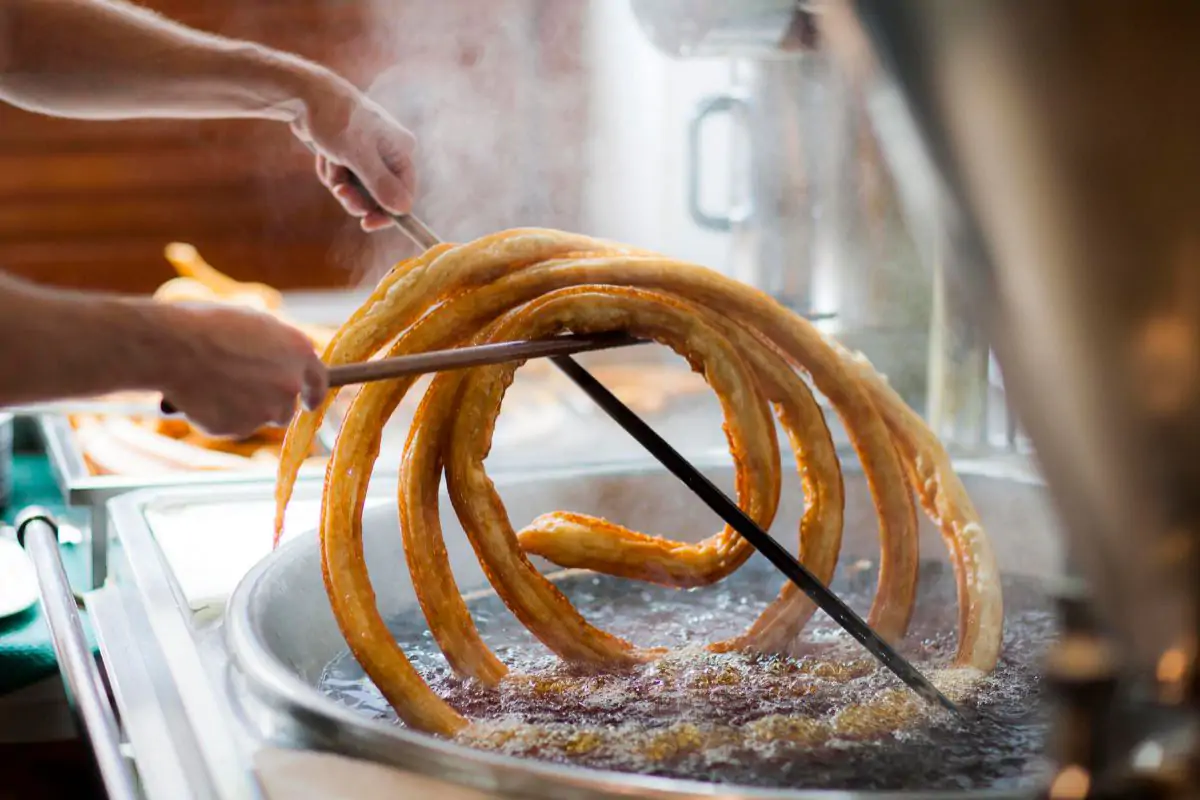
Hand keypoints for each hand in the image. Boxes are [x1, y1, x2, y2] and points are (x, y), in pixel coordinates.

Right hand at [158, 304, 327, 438]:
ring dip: (242, 411)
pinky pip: (230, 427)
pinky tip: (199, 397)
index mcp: (299, 351)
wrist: (172, 346)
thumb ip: (274, 347)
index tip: (308, 403)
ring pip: (258, 419)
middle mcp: (290, 383)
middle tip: (241, 392)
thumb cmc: (206, 325)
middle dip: (268, 404)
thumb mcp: (251, 324)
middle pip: (286, 407)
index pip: (320, 381)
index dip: (313, 393)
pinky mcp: (240, 428)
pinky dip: (216, 418)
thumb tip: (276, 359)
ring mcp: (266, 409)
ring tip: (212, 386)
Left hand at [293, 75, 416, 231]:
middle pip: (379, 195)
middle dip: (355, 194)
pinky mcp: (351, 154)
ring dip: (339, 181)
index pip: (404, 194)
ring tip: (329, 161)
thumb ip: (381, 183)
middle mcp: (390, 152)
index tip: (367, 224)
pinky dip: (331, 172)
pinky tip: (324, 154)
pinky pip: (344, 179)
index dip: (386, 213)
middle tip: (339, 190)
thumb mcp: (359, 155)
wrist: (305, 95)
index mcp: (402, 149)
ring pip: (357, 189)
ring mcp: (370, 153)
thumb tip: (402, 209)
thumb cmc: (337, 119)